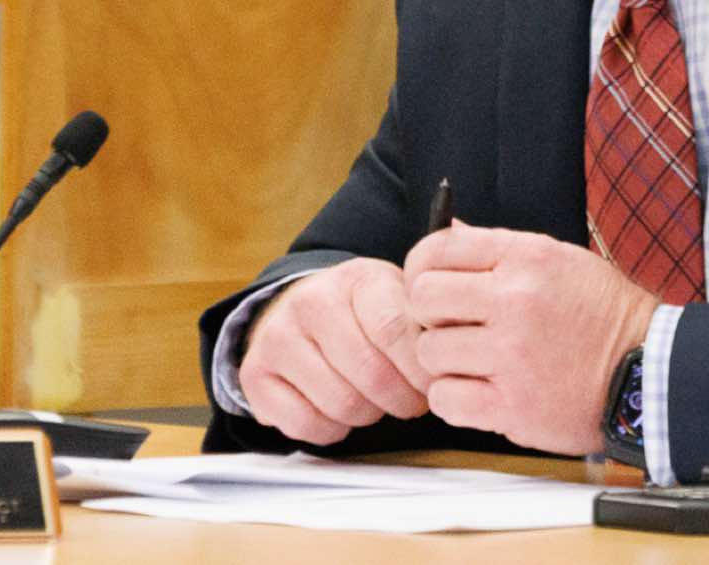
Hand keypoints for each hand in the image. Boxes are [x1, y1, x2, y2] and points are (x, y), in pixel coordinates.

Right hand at [238, 257, 430, 444]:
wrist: (299, 309)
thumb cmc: (363, 313)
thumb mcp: (399, 300)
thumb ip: (426, 325)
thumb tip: (453, 363)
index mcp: (357, 278)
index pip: (394, 330)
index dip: (421, 370)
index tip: (434, 384)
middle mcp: (312, 301)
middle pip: (371, 375)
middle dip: (401, 399)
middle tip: (410, 400)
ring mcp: (278, 337)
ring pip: (342, 404)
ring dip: (368, 414)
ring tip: (374, 399)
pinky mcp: (255, 375)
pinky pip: (306, 425)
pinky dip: (331, 429)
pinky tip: (338, 409)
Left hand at [404, 222, 658, 455]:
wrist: (648, 372)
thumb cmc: (604, 316)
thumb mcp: (560, 261)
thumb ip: (499, 250)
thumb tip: (447, 231)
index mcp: (527, 257)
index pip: (439, 248)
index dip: (422, 267)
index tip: (428, 284)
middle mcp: (516, 300)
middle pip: (422, 297)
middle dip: (428, 314)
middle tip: (449, 326)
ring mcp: (511, 355)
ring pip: (427, 352)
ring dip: (443, 360)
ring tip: (473, 362)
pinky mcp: (510, 406)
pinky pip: (444, 399)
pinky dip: (454, 399)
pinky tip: (479, 391)